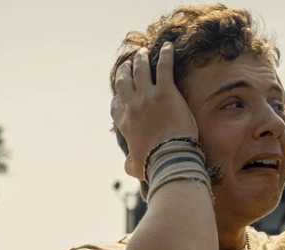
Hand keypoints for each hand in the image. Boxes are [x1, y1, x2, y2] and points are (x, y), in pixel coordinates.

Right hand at [112, 43, 198, 180]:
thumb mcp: (135, 166)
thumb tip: (128, 168)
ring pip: (140, 70)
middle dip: (125, 70)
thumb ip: (130, 164)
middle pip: (124, 81)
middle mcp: (132, 105)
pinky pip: (164, 67)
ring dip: (141, 59)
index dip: (118, 94)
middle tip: (129, 63)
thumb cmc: (152, 164)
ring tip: (143, 53)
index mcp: (124, 122)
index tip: (121, 89)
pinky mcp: (165, 91)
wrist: (168, 158)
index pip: (116, 104)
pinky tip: (168, 46)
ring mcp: (147, 96)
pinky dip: (166, 54)